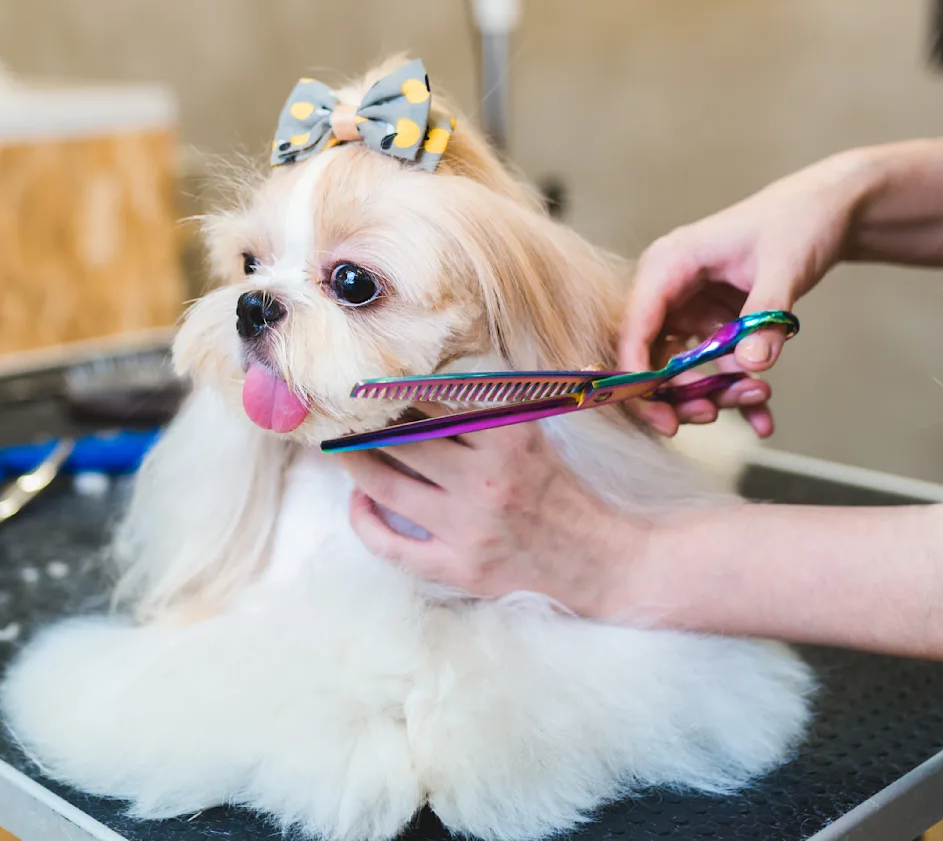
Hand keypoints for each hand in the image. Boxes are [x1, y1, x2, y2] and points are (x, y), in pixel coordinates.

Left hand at [338, 407, 648, 613]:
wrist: (603, 562)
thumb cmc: (568, 493)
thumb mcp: (543, 433)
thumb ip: (508, 400)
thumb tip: (472, 375)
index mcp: (508, 438)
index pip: (434, 401)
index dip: (396, 390)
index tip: (373, 384)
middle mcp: (484, 479)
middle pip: (401, 439)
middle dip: (365, 422)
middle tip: (343, 413)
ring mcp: (468, 527)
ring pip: (387, 486)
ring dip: (355, 463)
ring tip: (340, 448)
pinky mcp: (459, 567)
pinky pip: (393, 546)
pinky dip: (365, 522)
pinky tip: (359, 502)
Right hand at [620, 150, 878, 436]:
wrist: (827, 210)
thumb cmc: (798, 222)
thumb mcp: (785, 267)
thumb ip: (765, 315)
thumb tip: (752, 365)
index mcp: (670, 263)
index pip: (636, 324)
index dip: (638, 371)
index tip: (660, 411)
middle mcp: (670, 288)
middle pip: (652, 354)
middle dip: (676, 392)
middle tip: (709, 416)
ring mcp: (691, 308)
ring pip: (682, 368)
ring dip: (713, 393)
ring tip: (759, 399)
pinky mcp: (713, 323)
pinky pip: (714, 366)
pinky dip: (736, 390)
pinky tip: (763, 418)